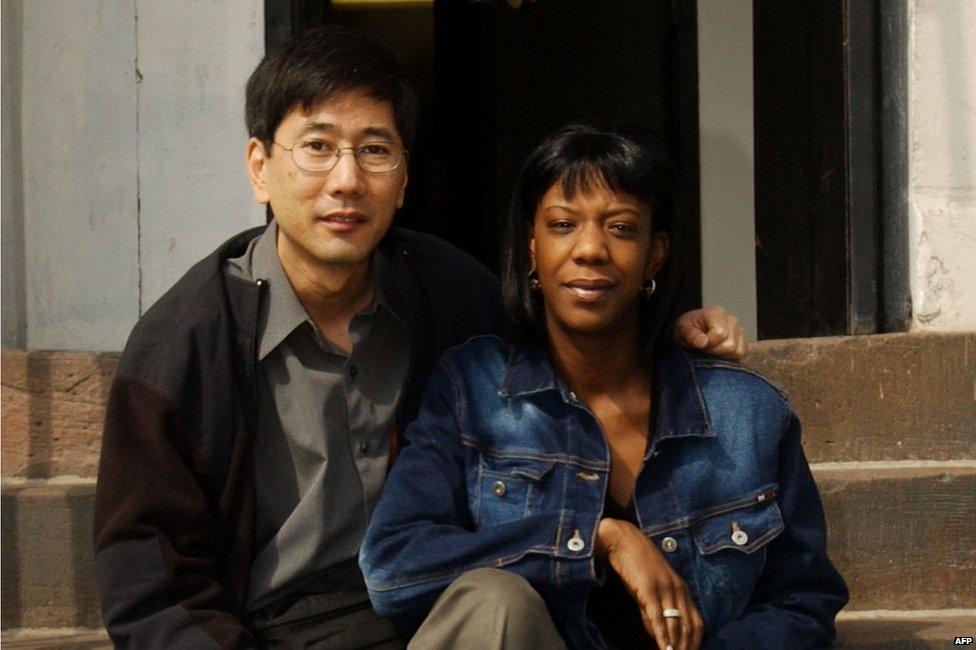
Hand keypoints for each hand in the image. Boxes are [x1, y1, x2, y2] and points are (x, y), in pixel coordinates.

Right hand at [596, 518, 702, 649]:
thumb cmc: (635, 564)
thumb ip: (653, 611)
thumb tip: (656, 635)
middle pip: (688, 627)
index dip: (695, 643)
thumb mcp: (649, 588)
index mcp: (682, 589)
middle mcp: (677, 590)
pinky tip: (663, 648)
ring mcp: (664, 588)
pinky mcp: (648, 588)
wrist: (623, 540)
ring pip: (675, 624)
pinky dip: (661, 636)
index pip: (696, 622)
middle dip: (686, 647)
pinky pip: (657, 617)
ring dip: (675, 646)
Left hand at [674, 306, 746, 359]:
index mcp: (716, 313)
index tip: (699, 344)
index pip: (720, 334)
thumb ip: (691, 334)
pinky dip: (729, 357)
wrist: (692, 330)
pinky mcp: (743, 341)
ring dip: (721, 355)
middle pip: (729, 345)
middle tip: (703, 348)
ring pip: (737, 352)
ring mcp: (739, 330)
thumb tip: (702, 342)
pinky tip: (718, 352)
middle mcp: (731, 320)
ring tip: (710, 349)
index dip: (708, 343)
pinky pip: (741, 354)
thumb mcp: (682, 328)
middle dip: (714, 351)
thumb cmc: (687, 328)